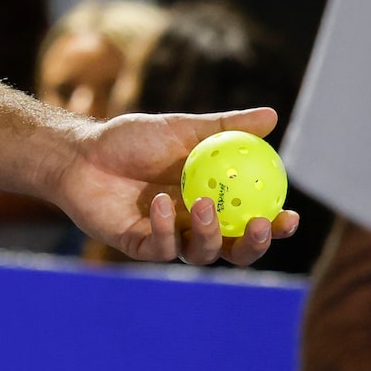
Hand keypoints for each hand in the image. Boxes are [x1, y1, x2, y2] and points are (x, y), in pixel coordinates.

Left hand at [48, 107, 297, 267]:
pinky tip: (158, 202)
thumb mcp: (182, 128)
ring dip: (209, 234)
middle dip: (253, 246)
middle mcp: (193, 224)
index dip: (276, 226)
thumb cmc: (131, 140)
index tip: (289, 214)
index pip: (251, 221)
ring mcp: (167, 237)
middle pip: (235, 250)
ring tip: (202, 203)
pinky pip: (160, 248)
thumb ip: (226, 127)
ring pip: (201, 254)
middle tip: (259, 225)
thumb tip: (273, 116)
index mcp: (212, 200)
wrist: (81, 152)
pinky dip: (163, 227)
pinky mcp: (138, 246)